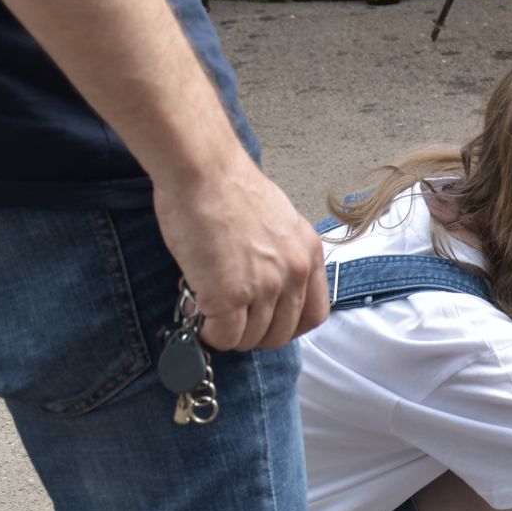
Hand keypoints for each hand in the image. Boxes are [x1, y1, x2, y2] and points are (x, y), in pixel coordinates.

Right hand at [152, 155, 327, 351]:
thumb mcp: (276, 221)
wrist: (203, 171)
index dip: (288, 327)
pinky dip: (209, 335)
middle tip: (230, 320)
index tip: (267, 324)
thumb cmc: (228, 188)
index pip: (314, 315)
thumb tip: (265, 282)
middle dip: (254, 334)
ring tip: (208, 312)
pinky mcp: (230, 294)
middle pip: (281, 333)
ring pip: (251, 339)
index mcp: (309, 254)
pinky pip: (224, 336)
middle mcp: (294, 272)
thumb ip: (280, 254)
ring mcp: (265, 286)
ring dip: (228, 334)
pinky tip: (197, 318)